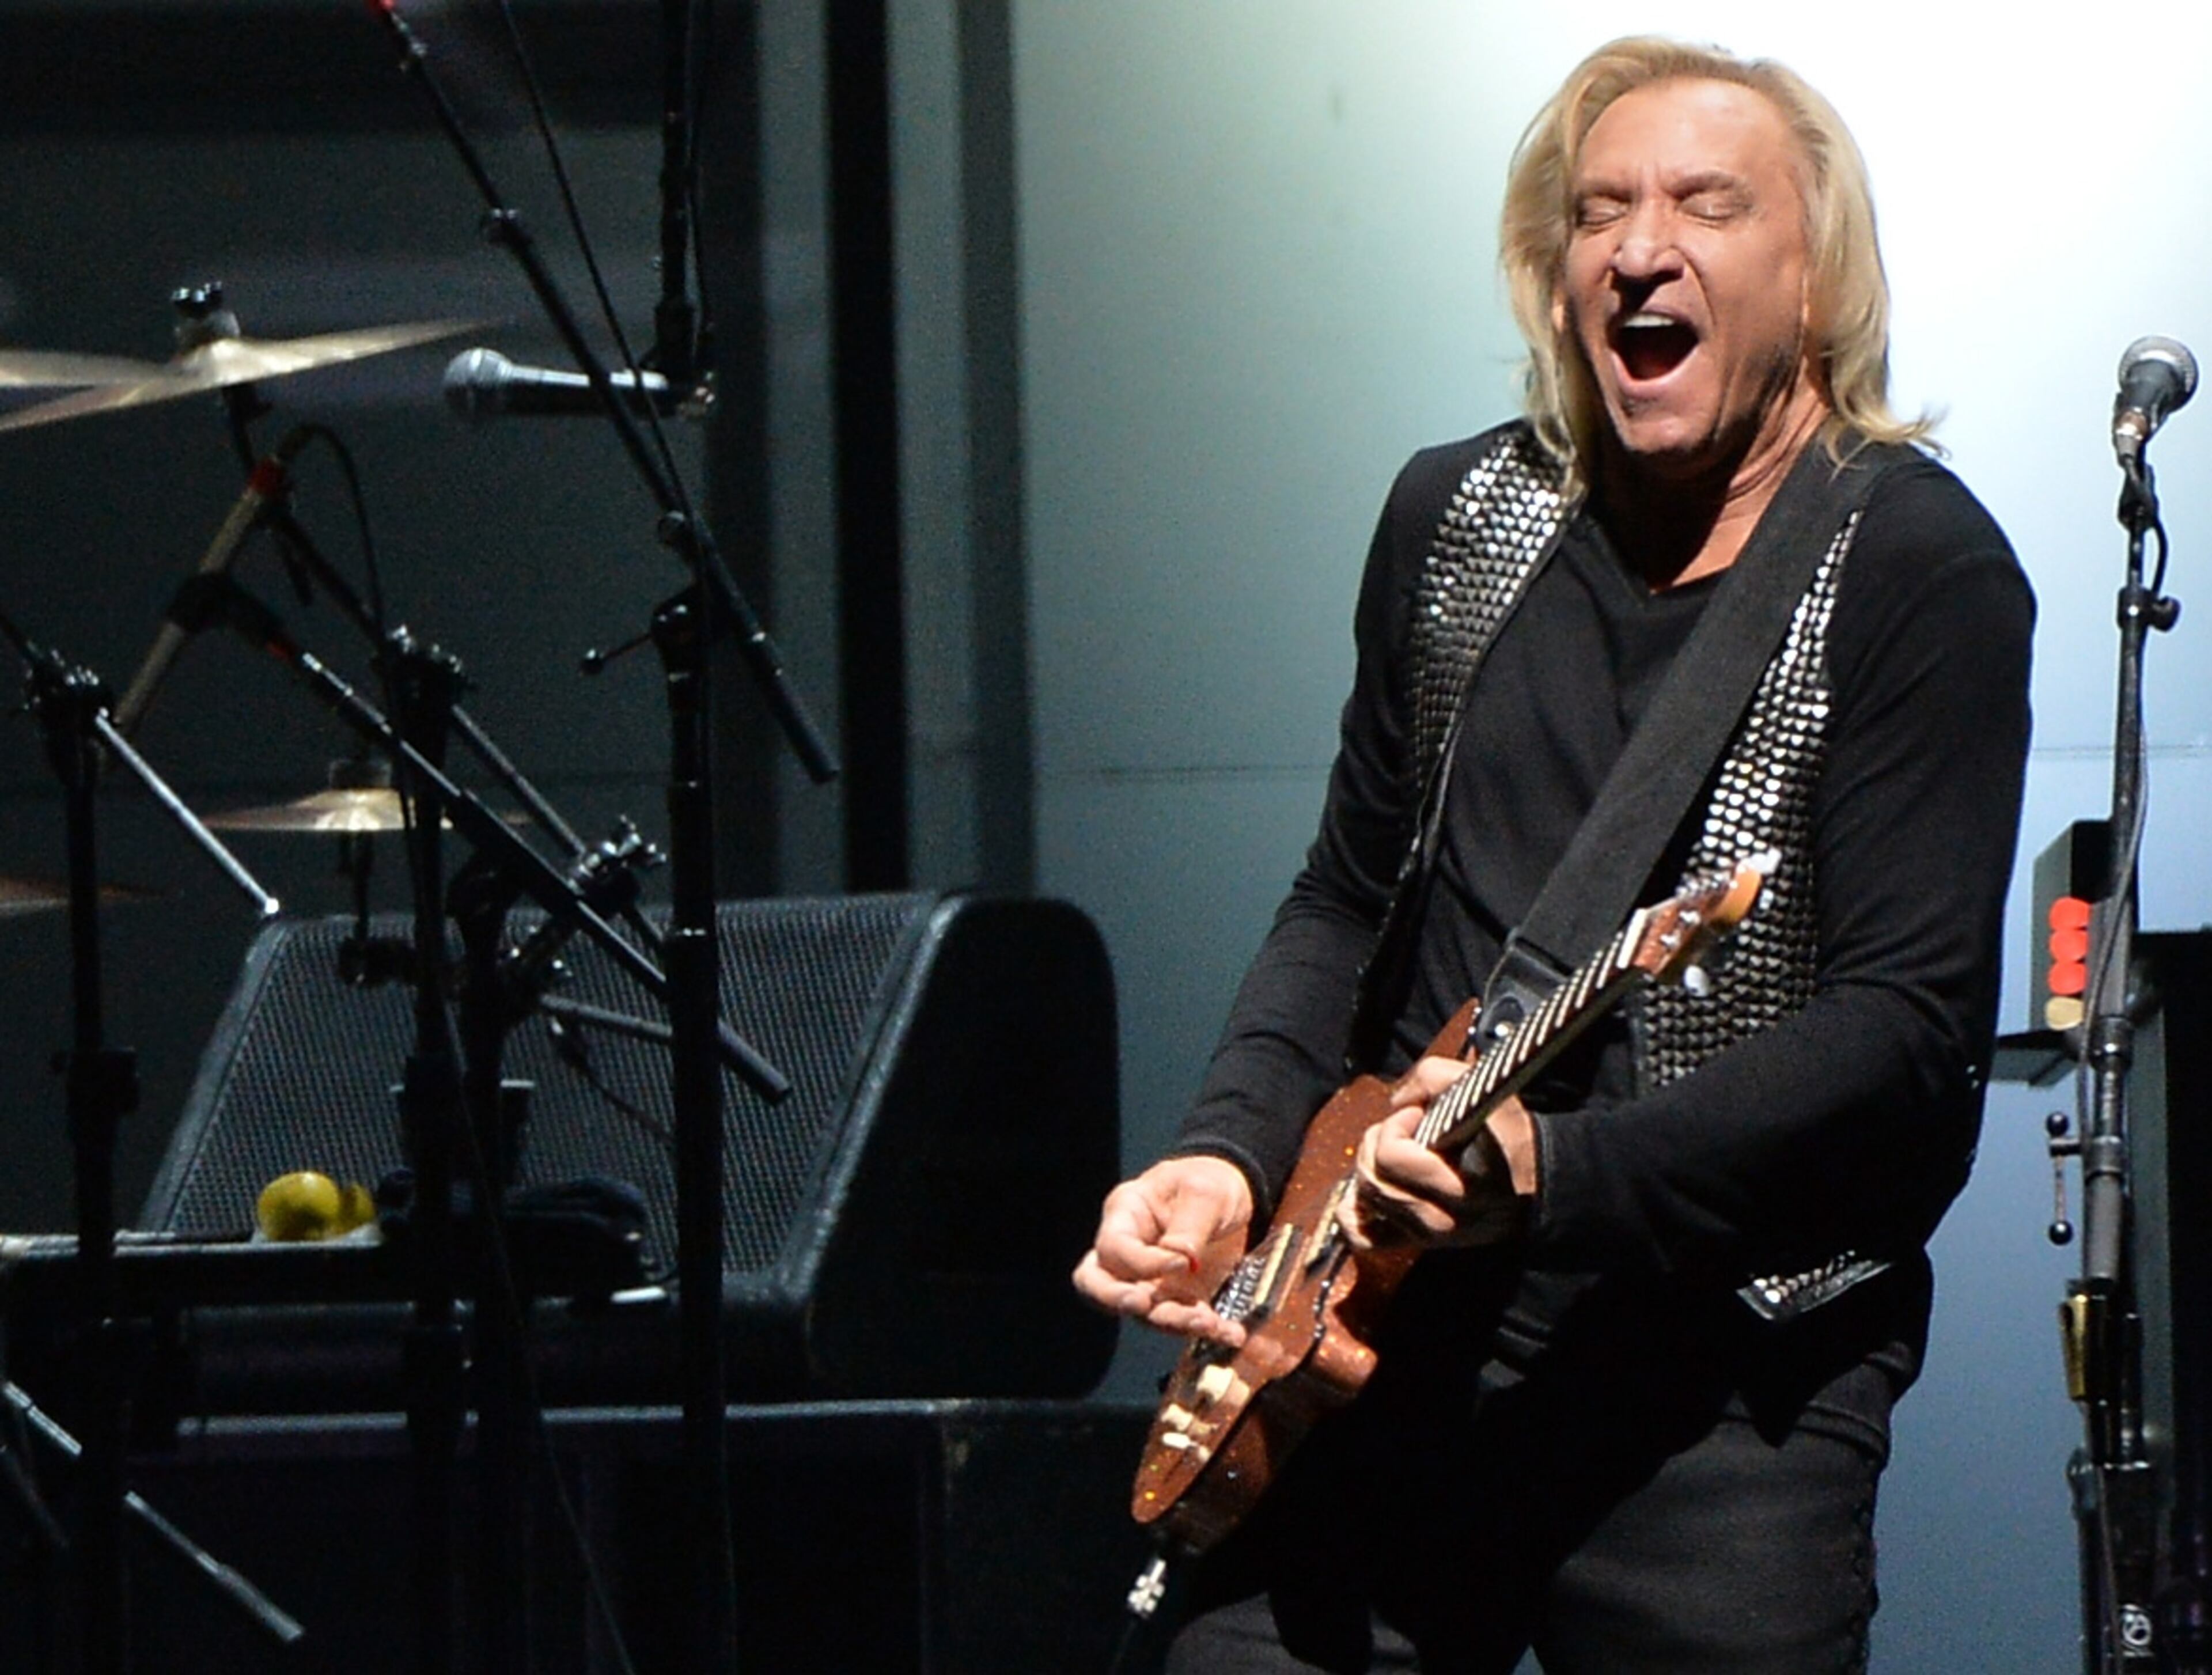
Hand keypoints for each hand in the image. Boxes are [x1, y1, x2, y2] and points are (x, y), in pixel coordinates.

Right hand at [1073, 1155, 1254, 1345]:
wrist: (1238, 1193)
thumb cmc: (1211, 1181)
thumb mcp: (1205, 1192)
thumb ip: (1188, 1226)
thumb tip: (1180, 1261)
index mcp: (1125, 1214)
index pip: (1114, 1248)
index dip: (1142, 1263)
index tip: (1185, 1262)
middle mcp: (1128, 1251)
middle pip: (1098, 1284)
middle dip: (1118, 1300)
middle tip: (1144, 1305)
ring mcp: (1150, 1278)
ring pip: (1144, 1312)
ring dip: (1175, 1322)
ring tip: (1210, 1323)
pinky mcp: (1177, 1296)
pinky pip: (1182, 1321)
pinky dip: (1207, 1330)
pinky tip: (1232, 1332)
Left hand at [1338, 1055, 1534, 1251]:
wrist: (1531, 1182)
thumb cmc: (1506, 1135)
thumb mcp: (1480, 1089)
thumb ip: (1431, 1077)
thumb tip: (1396, 1102)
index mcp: (1466, 1181)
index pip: (1393, 1156)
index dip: (1398, 1124)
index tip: (1419, 1113)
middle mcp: (1447, 1216)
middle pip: (1373, 1176)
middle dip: (1379, 1140)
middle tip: (1406, 1128)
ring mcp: (1431, 1235)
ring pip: (1366, 1198)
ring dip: (1371, 1165)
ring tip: (1398, 1150)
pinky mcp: (1420, 1243)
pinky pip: (1366, 1237)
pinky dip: (1356, 1210)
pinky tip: (1373, 1185)